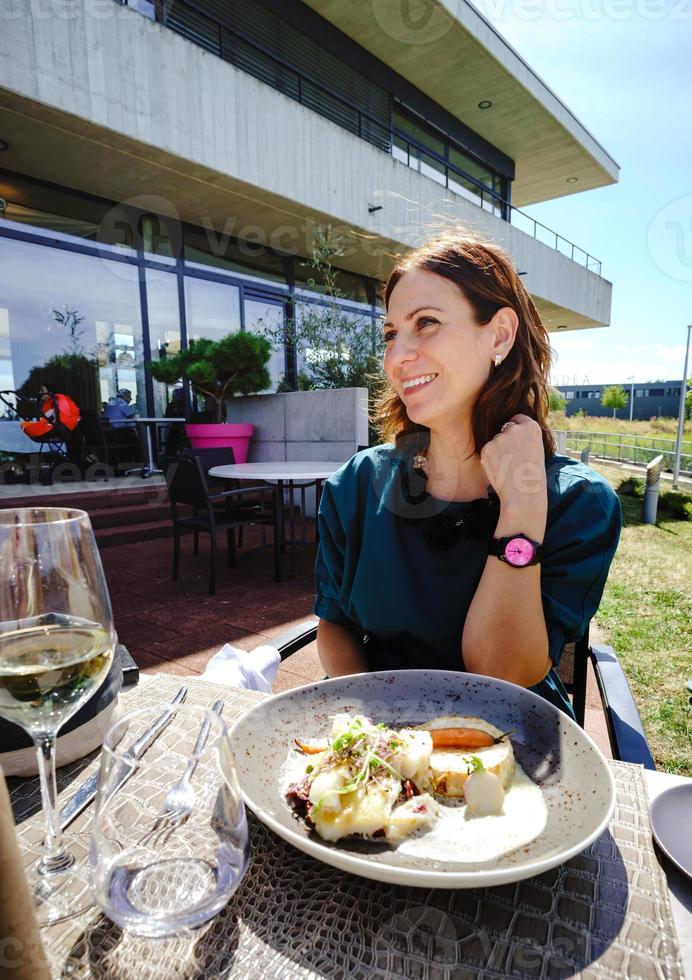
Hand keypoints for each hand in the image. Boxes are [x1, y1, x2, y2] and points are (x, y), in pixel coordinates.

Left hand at [479, 414, 546, 533]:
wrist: (523, 493)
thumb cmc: (533, 476)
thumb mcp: (537, 450)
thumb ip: (525, 438)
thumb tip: (511, 433)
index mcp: (532, 427)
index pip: (519, 419)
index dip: (516, 428)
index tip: (515, 438)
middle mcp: (515, 429)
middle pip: (506, 429)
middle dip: (507, 440)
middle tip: (512, 458)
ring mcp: (500, 437)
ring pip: (496, 441)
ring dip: (498, 450)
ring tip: (508, 467)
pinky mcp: (487, 448)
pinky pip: (487, 451)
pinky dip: (490, 459)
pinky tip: (500, 470)